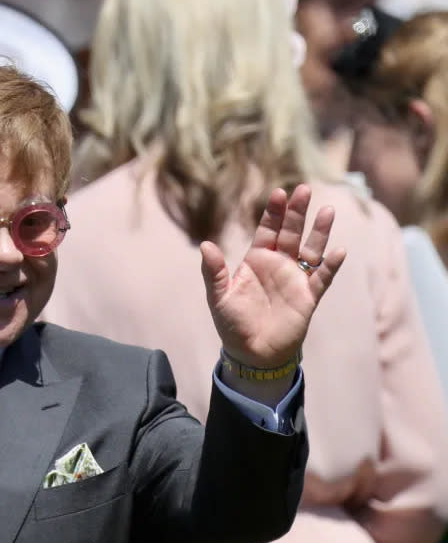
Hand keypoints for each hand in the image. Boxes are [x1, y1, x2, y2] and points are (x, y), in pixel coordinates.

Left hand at [200, 184, 345, 368]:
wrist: (252, 353)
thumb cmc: (232, 324)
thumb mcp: (219, 297)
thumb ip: (214, 272)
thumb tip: (205, 245)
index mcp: (256, 260)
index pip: (267, 230)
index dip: (273, 213)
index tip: (279, 193)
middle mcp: (279, 265)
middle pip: (291, 233)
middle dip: (297, 212)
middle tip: (304, 190)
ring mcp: (295, 279)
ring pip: (311, 250)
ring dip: (319, 232)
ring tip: (327, 210)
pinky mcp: (308, 297)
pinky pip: (322, 278)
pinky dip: (330, 266)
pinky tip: (338, 251)